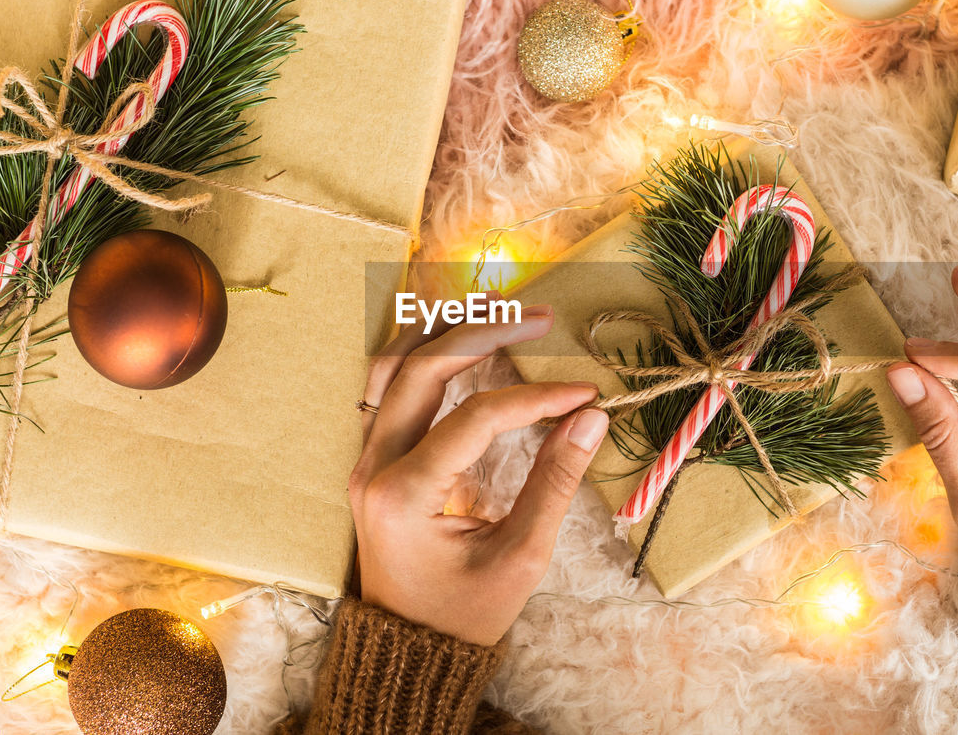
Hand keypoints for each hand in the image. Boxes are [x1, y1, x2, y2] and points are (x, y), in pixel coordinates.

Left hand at [349, 298, 608, 645]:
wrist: (407, 651)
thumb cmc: (464, 614)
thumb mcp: (520, 558)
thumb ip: (554, 482)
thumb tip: (592, 418)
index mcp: (405, 495)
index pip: (477, 418)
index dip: (537, 398)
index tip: (585, 393)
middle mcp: (373, 467)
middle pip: (422, 368)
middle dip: (483, 331)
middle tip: (539, 315)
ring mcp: (365, 459)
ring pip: (391, 365)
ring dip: (443, 329)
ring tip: (496, 307)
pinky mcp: (371, 458)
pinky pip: (385, 386)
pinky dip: (422, 353)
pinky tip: (458, 337)